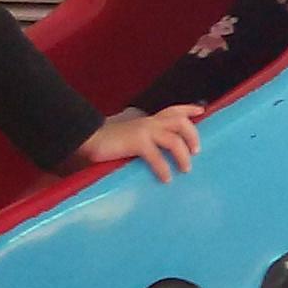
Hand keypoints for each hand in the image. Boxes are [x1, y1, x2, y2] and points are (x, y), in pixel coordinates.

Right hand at [80, 106, 202, 183]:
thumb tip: (154, 153)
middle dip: (192, 134)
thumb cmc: (106, 142)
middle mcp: (148, 122)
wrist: (86, 139)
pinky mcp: (136, 142)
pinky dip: (163, 169)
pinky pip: (157, 157)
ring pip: (174, 139)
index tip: (201, 110)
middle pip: (180, 121)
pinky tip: (165, 179)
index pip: (172, 110)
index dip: (188, 109)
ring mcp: (143, 131)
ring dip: (182, 155)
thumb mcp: (128, 137)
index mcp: (147, 120)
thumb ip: (143, 141)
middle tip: (196, 151)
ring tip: (185, 168)